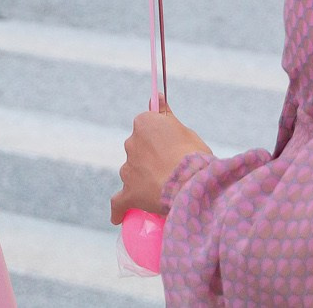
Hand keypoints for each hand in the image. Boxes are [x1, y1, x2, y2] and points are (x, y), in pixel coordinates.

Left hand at [110, 106, 211, 222]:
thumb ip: (166, 115)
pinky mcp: (129, 192)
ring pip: (133, 172)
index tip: (171, 145)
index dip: (160, 137)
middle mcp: (131, 143)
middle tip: (173, 168)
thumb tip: (156, 96)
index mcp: (144, 123)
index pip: (147, 126)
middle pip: (139, 149)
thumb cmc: (194, 155)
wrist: (192, 184)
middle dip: (151, 157)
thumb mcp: (184, 130)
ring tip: (166, 189)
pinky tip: (118, 217)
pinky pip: (120, 201)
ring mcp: (128, 168)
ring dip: (144, 178)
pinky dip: (119, 209)